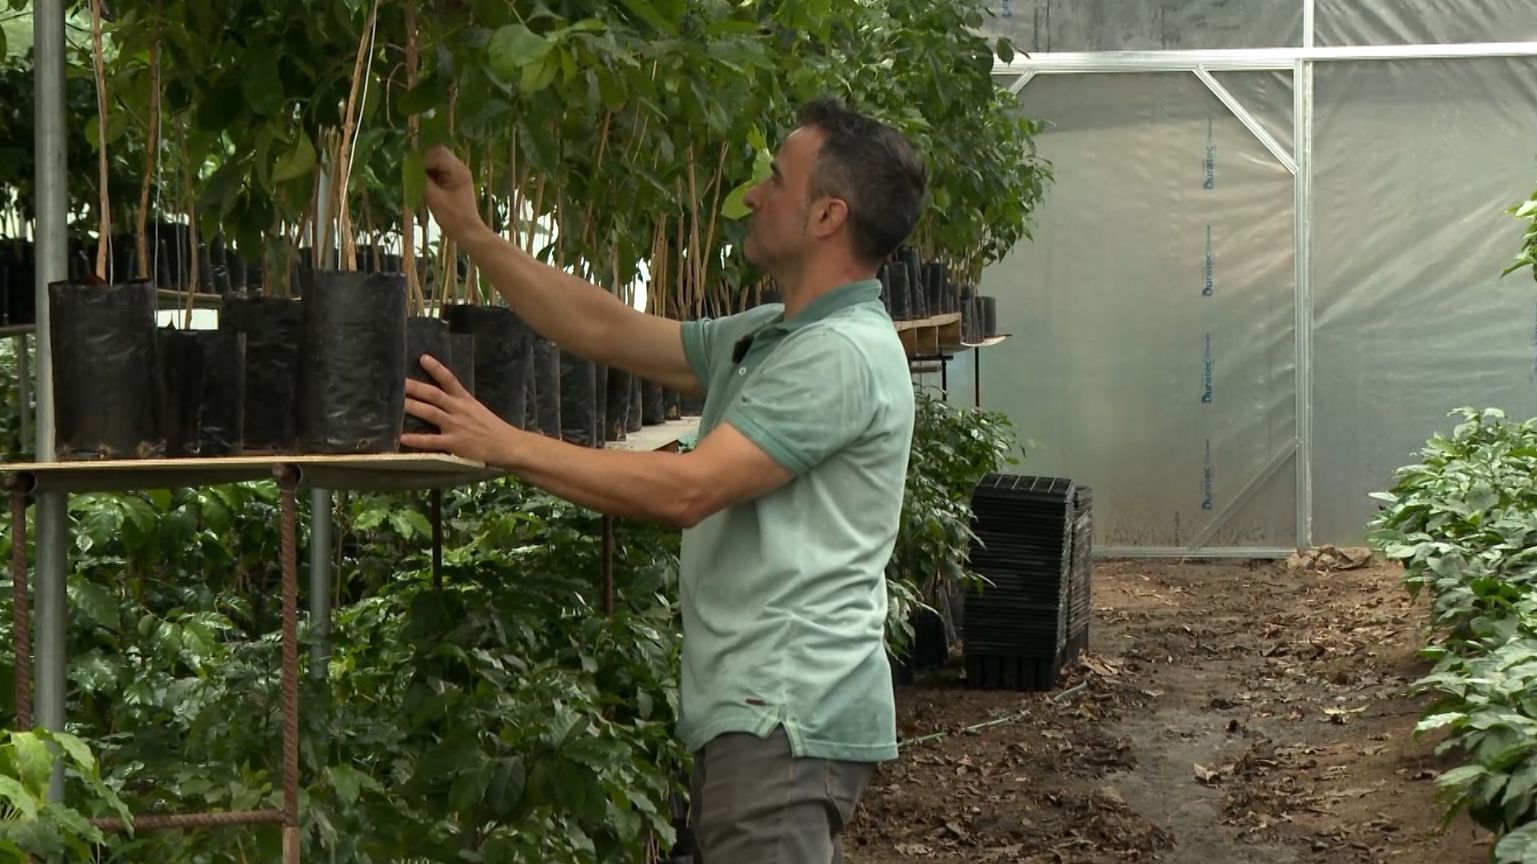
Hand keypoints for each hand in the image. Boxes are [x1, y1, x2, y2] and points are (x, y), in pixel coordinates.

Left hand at [400, 354, 515, 464]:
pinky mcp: (454, 443)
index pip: (450, 380)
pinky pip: (432, 441)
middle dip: (416, 387)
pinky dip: (417, 439)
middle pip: (434, 395)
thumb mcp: (478, 410)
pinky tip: (402, 437)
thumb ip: (460, 405)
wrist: (507, 445)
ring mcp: (455, 426)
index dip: (436, 369)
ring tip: (397, 402)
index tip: (423, 358)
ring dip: (413, 407)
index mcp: (466, 400)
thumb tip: (443, 399)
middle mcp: (459, 410)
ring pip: (431, 413)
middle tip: (399, 380)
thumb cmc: (492, 428)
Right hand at [422, 145, 485, 242]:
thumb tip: (409, 170)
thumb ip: (422, 182)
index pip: (438, 154)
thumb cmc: (454, 218)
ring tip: (419, 181)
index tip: (413, 173)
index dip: (423, 161)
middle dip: (424, 162)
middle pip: (438, 153)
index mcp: (459, 171)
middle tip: (415, 175)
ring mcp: (457, 174)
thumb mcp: (435, 200)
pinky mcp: (453, 181)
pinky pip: (439, 170)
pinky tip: (425, 185)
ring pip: (437, 161)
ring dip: (426, 169)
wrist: (468, 232)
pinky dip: (430, 175)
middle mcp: (460, 168)